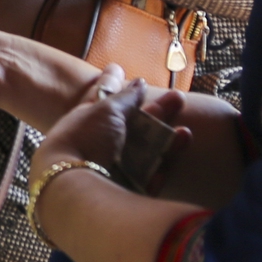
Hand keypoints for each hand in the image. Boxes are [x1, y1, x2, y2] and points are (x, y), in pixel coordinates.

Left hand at [29, 71, 190, 191]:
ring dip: (165, 140)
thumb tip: (138, 81)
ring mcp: (109, 170)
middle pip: (130, 126)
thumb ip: (124, 97)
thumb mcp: (105, 110)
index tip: (116, 67)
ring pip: (143, 153)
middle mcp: (96, 145)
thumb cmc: (85, 140)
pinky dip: (160, 170)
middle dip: (156, 112)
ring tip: (187, 132)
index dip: (110, 82)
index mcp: (84, 120)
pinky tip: (172, 164)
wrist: (74, 188)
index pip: (100, 97)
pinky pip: (145, 180)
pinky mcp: (121, 194)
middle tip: (178, 97)